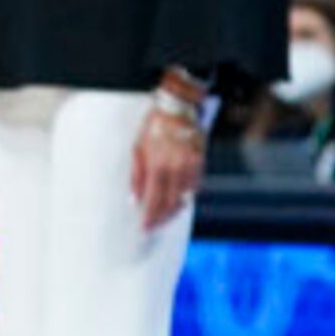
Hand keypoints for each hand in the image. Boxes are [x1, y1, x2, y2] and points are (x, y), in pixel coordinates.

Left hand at [130, 107, 205, 232]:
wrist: (178, 107)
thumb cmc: (154, 125)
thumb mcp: (137, 147)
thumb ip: (136, 175)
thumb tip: (134, 199)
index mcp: (158, 165)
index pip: (154, 200)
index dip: (150, 217)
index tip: (145, 228)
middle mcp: (177, 169)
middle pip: (171, 204)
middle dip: (162, 218)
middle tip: (154, 227)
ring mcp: (191, 166)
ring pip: (185, 198)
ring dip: (174, 210)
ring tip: (164, 216)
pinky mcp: (200, 162)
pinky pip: (194, 187)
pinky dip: (186, 196)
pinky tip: (178, 200)